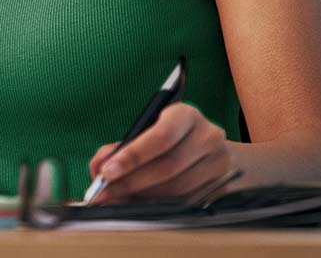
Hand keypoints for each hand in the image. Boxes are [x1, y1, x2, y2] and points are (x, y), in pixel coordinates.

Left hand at [87, 103, 236, 204]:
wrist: (212, 147)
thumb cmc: (171, 137)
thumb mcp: (148, 130)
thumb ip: (121, 147)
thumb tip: (98, 170)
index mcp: (186, 115)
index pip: (160, 137)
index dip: (132, 157)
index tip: (106, 172)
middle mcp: (208, 136)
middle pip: (167, 166)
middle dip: (130, 182)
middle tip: (104, 192)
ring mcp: (218, 163)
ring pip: (176, 189)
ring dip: (142, 197)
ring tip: (117, 199)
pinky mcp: (222, 186)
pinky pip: (185, 202)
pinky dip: (157, 205)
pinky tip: (138, 204)